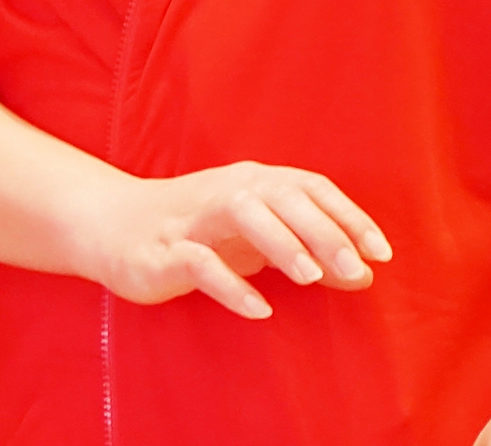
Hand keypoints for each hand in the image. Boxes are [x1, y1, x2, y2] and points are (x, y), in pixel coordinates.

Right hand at [77, 161, 392, 319]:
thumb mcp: (256, 238)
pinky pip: (198, 261)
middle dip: (322, 230)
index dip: (348, 216)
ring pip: (240, 211)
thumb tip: (364, 274)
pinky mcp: (161, 249)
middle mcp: (225, 190)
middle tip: (353, 268)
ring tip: (310, 277)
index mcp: (252, 183)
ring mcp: (192, 217)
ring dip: (280, 241)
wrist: (110, 226)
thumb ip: (307, 250)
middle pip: (280, 195)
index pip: (309, 187)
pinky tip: (259, 308)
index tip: (380, 253)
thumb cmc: (195, 232)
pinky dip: (231, 284)